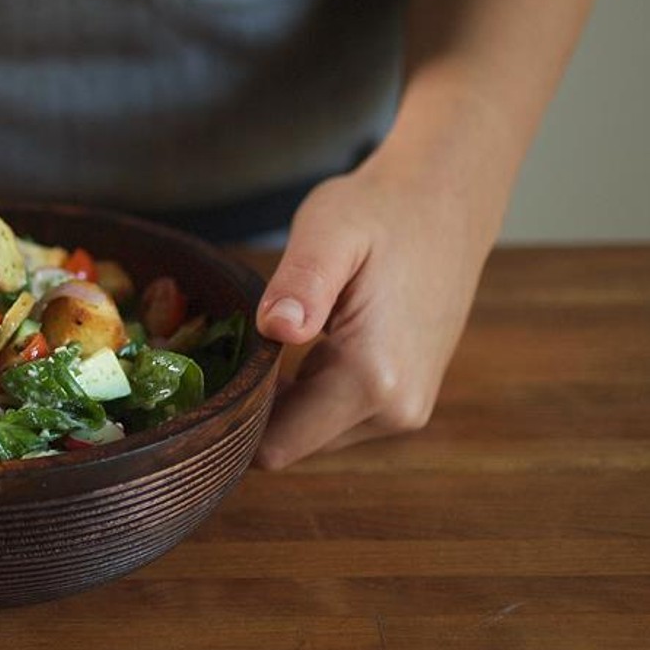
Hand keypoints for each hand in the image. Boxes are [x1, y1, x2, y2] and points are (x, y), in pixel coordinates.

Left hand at [253, 153, 498, 468]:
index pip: (277, 446)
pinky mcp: (405, 400)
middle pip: (291, 445)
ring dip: (280, 401)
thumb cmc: (382, 210)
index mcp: (373, 378)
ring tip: (263, 345)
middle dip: (253, 410)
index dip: (233, 422)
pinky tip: (292, 350)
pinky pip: (335, 417)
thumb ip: (302, 283)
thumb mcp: (330, 231)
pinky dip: (305, 393)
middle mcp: (396, 410)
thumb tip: (276, 328)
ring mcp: (406, 410)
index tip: (202, 384)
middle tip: (223, 356)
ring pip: (311, 435)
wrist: (447, 203)